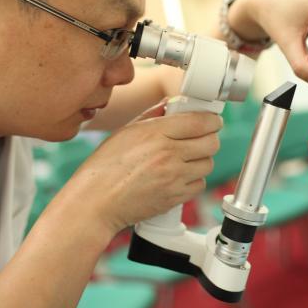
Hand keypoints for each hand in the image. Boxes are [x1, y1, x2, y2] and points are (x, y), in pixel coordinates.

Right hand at [58, 99, 221, 233]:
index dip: (212, 119)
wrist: (95, 202)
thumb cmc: (105, 167)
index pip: (200, 122)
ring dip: (201, 160)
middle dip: (209, 138)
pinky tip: (178, 176)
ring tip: (185, 159)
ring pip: (208, 164)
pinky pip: (199, 184)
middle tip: (200, 138)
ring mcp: (174, 178)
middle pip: (211, 142)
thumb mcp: (126, 131)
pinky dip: (193, 180)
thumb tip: (172, 105)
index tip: (212, 120)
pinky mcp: (175, 197)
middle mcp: (168, 154)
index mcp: (156, 133)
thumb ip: (153, 116)